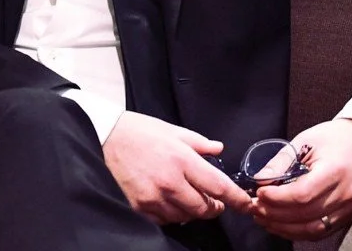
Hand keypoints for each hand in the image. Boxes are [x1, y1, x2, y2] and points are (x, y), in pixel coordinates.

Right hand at [103, 111, 251, 224]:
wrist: (104, 137)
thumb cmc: (139, 131)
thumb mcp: (172, 130)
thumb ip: (199, 143)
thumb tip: (219, 149)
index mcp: (182, 159)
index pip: (218, 186)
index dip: (236, 199)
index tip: (247, 205)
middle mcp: (170, 182)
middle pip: (204, 209)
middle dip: (213, 207)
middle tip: (212, 199)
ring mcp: (154, 198)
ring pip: (185, 217)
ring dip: (191, 210)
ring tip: (185, 195)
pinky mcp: (140, 208)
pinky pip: (165, 220)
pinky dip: (171, 213)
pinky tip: (167, 199)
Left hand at [249, 119, 351, 239]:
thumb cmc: (334, 137)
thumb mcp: (305, 140)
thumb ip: (282, 161)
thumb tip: (259, 179)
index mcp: (334, 170)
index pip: (302, 194)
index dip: (277, 198)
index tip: (259, 193)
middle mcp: (345, 194)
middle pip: (305, 214)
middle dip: (275, 214)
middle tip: (255, 208)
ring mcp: (349, 209)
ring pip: (313, 228)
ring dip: (284, 227)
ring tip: (263, 218)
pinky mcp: (348, 216)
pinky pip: (321, 231)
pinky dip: (299, 231)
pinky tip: (281, 224)